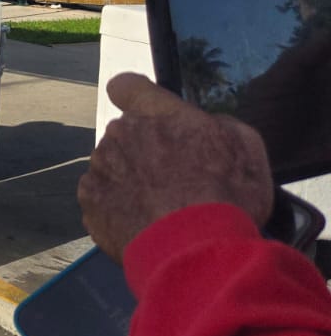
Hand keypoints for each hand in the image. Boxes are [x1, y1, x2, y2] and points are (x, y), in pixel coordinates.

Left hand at [77, 73, 272, 262]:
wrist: (194, 249)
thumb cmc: (226, 196)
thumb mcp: (246, 146)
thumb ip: (217, 124)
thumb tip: (205, 124)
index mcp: (155, 114)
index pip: (126, 86)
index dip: (134, 97)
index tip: (146, 114)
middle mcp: (119, 134)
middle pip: (126, 135)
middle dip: (145, 151)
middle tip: (174, 180)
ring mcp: (100, 167)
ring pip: (113, 166)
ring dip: (130, 181)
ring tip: (161, 209)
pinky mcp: (89, 201)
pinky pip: (101, 198)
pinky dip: (117, 208)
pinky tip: (143, 224)